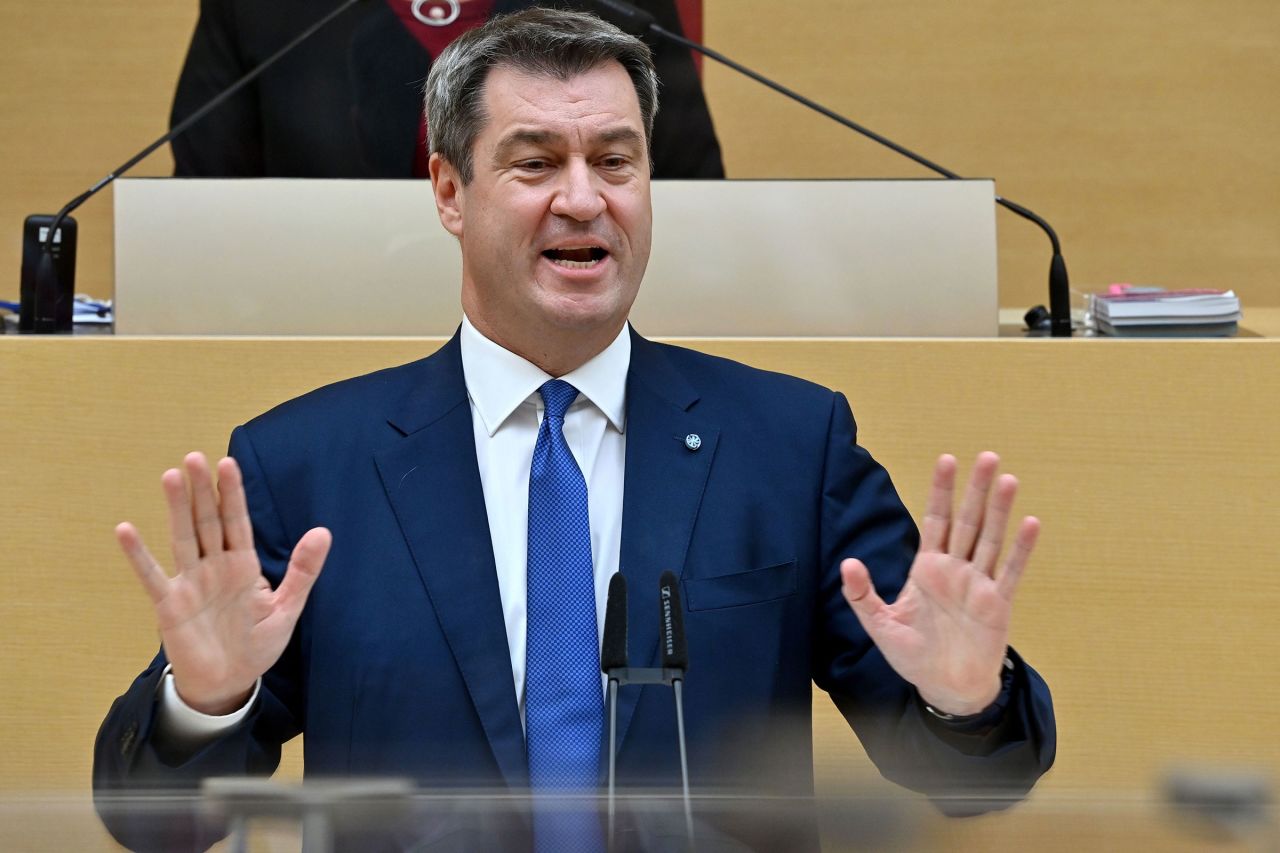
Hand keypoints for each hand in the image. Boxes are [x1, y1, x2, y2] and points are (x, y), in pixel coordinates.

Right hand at [115, 452, 330, 715]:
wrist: (230, 683)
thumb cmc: (256, 644)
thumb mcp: (287, 607)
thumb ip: (303, 570)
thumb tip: (323, 531)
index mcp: (243, 565)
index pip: (238, 521)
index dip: (233, 493)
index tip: (228, 463)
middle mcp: (214, 567)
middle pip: (208, 521)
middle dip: (203, 491)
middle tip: (195, 457)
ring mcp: (190, 583)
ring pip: (183, 539)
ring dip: (176, 509)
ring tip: (171, 476)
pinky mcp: (170, 605)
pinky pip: (152, 577)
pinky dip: (139, 555)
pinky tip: (126, 530)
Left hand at [840, 452, 1038, 715]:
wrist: (945, 687)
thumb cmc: (913, 655)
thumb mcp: (880, 625)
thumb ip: (862, 595)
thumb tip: (847, 563)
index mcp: (927, 568)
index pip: (935, 519)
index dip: (940, 490)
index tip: (947, 459)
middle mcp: (955, 569)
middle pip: (968, 521)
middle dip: (976, 489)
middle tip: (988, 456)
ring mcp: (979, 584)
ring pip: (991, 539)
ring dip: (1000, 510)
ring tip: (1007, 479)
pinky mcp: (998, 604)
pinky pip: (1010, 572)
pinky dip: (1020, 548)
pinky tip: (1030, 523)